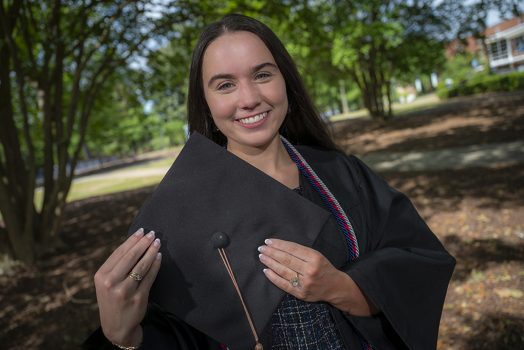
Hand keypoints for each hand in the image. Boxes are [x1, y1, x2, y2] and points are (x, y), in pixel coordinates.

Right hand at [94, 228, 161, 346]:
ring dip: (151, 252)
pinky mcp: (138, 297)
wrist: (116, 327)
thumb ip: (116, 266)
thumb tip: (134, 243)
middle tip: (152, 234)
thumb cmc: (112, 299)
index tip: (141, 231)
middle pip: (131, 257)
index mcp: (102, 276)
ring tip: (157, 243)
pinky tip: (159, 257)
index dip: (132, 240)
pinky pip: (149, 277)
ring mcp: (125, 291)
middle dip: (143, 243)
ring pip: (142, 266)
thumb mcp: (106, 283)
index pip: (119, 253)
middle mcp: (111, 283)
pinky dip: (155, 265)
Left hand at [258, 238, 376, 315]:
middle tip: (261, 248)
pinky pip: (283, 284)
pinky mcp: (300, 293)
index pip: (292, 249)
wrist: (335, 287)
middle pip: (286, 259)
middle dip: (271, 252)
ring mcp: (304, 283)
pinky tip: (266, 270)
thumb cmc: (324, 268)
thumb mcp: (317, 255)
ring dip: (270, 263)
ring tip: (262, 257)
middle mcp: (310, 270)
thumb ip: (301, 252)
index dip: (279, 244)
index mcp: (315, 258)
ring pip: (283, 271)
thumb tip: (279, 246)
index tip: (268, 241)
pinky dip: (273, 277)